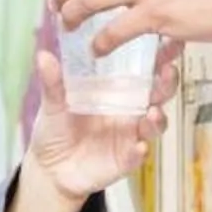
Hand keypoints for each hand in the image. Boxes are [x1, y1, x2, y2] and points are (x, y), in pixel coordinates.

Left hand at [25, 46, 177, 203]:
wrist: (49, 169)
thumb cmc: (55, 131)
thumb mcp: (53, 104)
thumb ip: (53, 82)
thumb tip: (43, 56)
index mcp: (116, 92)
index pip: (143, 71)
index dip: (158, 58)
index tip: (166, 43)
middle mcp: (129, 112)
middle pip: (158, 95)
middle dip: (167, 84)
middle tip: (168, 71)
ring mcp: (130, 136)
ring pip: (154, 125)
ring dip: (158, 119)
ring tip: (153, 114)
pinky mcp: (126, 160)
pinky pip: (138, 155)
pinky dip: (140, 150)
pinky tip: (139, 146)